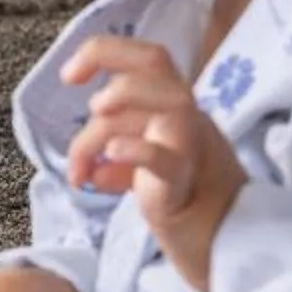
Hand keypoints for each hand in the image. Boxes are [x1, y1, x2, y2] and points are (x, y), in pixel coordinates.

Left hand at [60, 36, 246, 291]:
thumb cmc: (183, 194)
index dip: (106, 52)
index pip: (148, 57)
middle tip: (89, 109)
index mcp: (175, 104)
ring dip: (99, 132)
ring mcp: (191, 144)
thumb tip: (85, 169)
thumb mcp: (144, 161)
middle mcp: (187, 114)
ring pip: (151, 108)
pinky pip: (164, 157)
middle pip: (154, 66)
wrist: (222, 239)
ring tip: (82, 166)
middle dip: (110, 71)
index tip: (69, 75)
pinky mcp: (185, 180)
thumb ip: (117, 149)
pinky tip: (109, 156)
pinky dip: (134, 149)